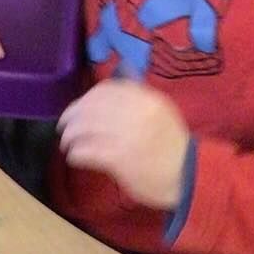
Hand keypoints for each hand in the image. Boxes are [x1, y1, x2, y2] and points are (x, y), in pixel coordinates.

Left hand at [58, 80, 190, 209]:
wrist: (188, 176)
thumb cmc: (172, 146)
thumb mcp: (160, 111)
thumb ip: (138, 96)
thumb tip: (116, 77)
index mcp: (146, 98)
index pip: (105, 90)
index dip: (86, 99)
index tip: (78, 109)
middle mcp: (135, 112)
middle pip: (90, 107)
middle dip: (71, 118)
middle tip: (64, 128)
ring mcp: (127, 135)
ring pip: (84, 128)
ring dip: (71, 137)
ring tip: (68, 145)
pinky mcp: (119, 158)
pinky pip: (87, 151)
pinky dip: (76, 154)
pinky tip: (75, 158)